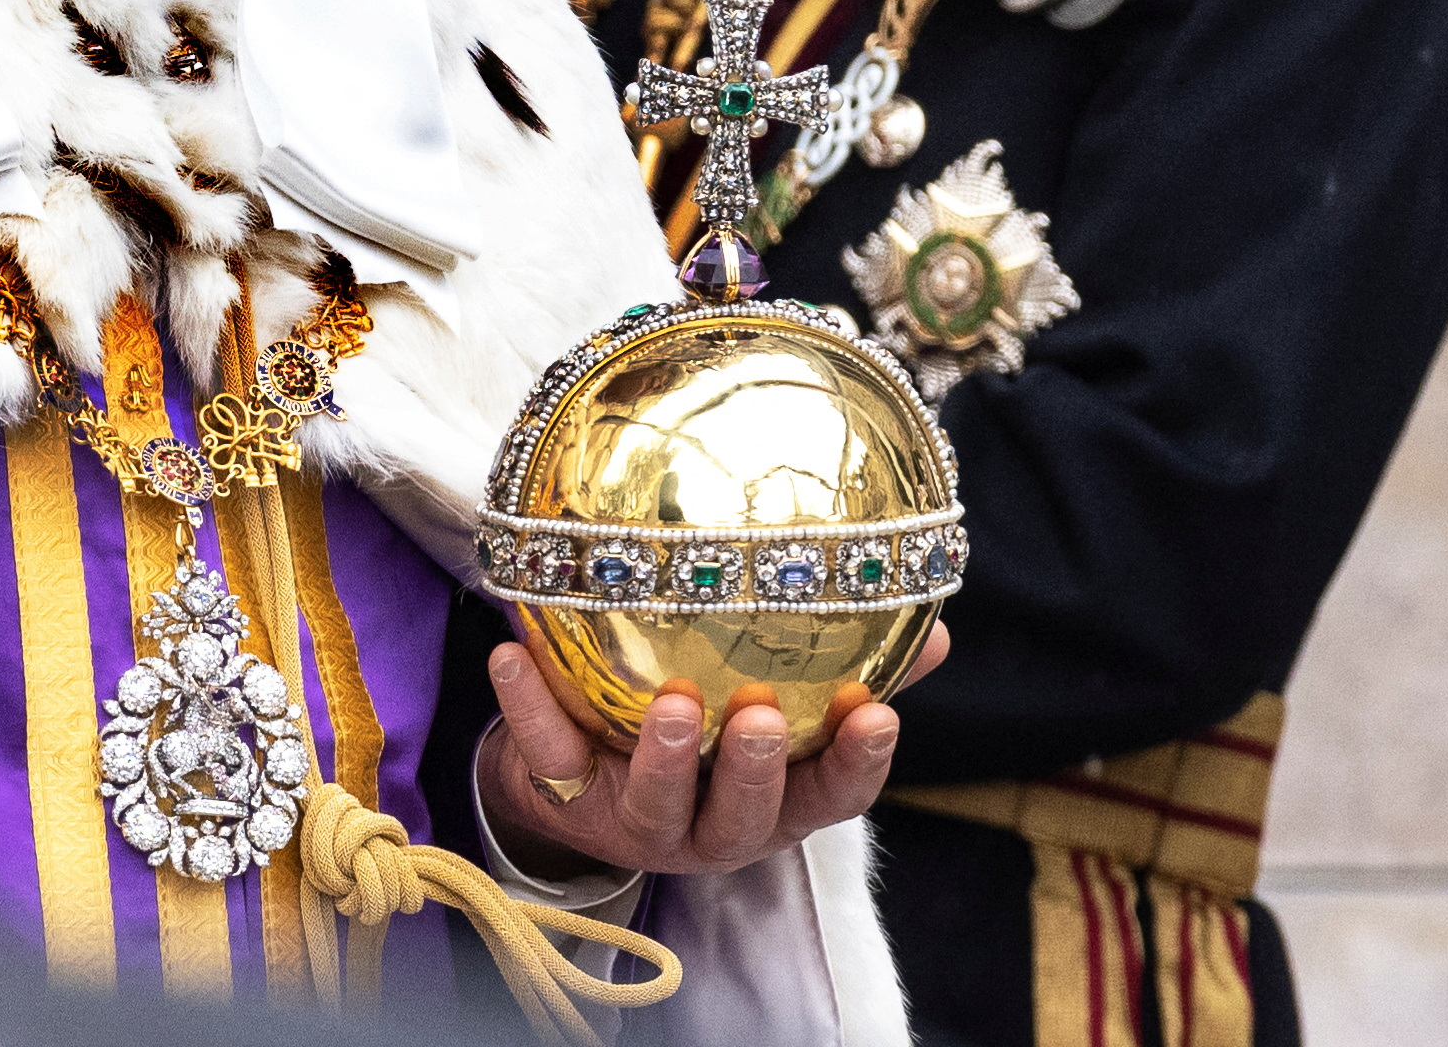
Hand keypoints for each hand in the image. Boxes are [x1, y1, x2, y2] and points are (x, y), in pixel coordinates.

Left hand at [474, 623, 949, 881]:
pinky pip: (550, 757)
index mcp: (775, 800)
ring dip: (666, 760)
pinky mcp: (568, 797)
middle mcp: (713, 823)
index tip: (879, 719)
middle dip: (757, 774)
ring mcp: (640, 820)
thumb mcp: (779, 706)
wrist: (584, 776)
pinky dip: (530, 710)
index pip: (830, 796)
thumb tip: (934, 624)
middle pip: (746, 819)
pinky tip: (513, 655)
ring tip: (671, 706)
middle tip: (761, 721)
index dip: (858, 765)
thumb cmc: (706, 728)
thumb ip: (854, 668)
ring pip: (658, 808)